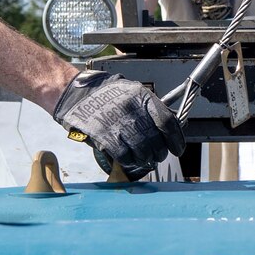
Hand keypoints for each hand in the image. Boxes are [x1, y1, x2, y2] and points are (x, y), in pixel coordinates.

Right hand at [53, 70, 184, 174]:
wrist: (77, 95)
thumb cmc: (107, 96)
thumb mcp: (132, 94)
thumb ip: (150, 109)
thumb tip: (170, 128)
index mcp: (143, 97)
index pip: (168, 122)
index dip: (176, 140)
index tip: (177, 149)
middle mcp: (133, 109)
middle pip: (156, 140)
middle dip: (159, 152)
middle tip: (157, 156)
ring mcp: (118, 123)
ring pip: (142, 150)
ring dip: (145, 158)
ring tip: (143, 158)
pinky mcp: (104, 135)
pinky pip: (124, 155)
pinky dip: (129, 160)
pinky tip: (129, 158)